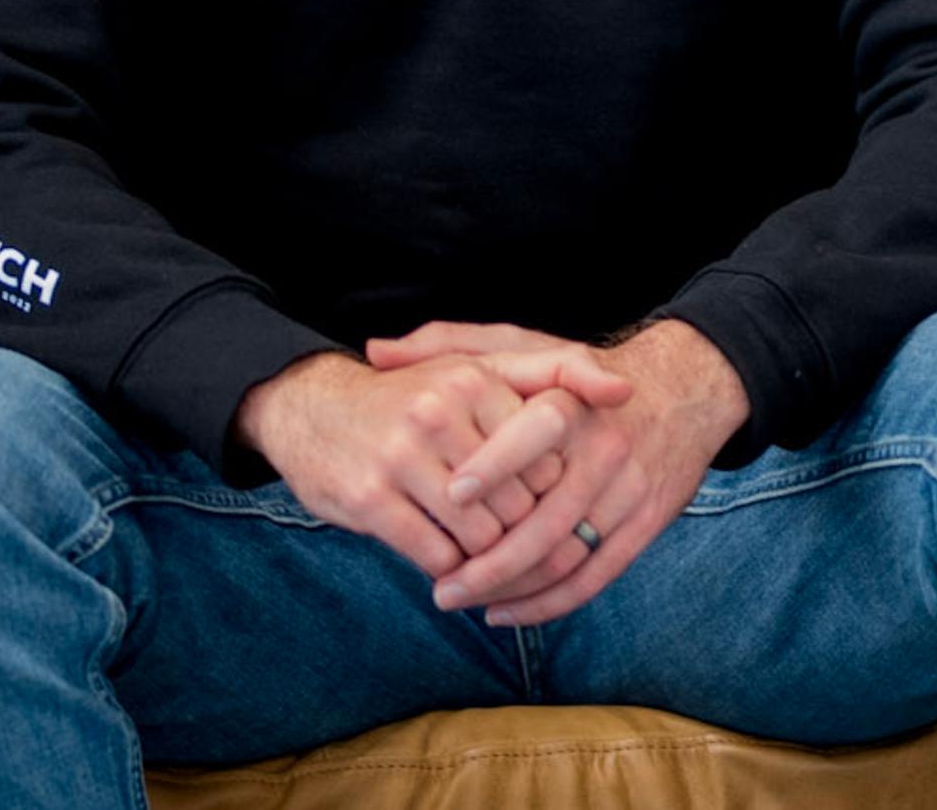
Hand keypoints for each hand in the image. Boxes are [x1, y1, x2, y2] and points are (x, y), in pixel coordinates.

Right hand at [234, 331, 634, 585]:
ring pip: (480, 534)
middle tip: (520, 546)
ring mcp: (402, 455)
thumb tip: (625, 390)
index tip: (547, 505)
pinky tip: (448, 567)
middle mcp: (439, 410)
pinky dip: (450, 571)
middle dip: (524, 534)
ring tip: (485, 558)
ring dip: (488, 560)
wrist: (311, 410)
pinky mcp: (372, 499)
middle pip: (517, 501)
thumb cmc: (412, 396)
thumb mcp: (479, 366)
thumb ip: (555, 371)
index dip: (552, 494)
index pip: (546, 457)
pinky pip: (436, 554)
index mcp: (474, 377)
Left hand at [371, 318, 748, 626]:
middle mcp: (607, 446)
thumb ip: (449, 346)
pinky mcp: (647, 522)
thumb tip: (374, 351)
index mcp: (573, 400)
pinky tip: (505, 610)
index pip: (536, 432)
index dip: (496, 463)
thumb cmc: (581, 376)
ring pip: (567, 556)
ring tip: (461, 601)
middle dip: (490, 561)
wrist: (684, 389)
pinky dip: (548, 603)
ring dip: (512, 590)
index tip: (452, 494)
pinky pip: (595, 575)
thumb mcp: (524, 346)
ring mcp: (631, 489)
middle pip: (547, 518)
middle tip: (440, 588)